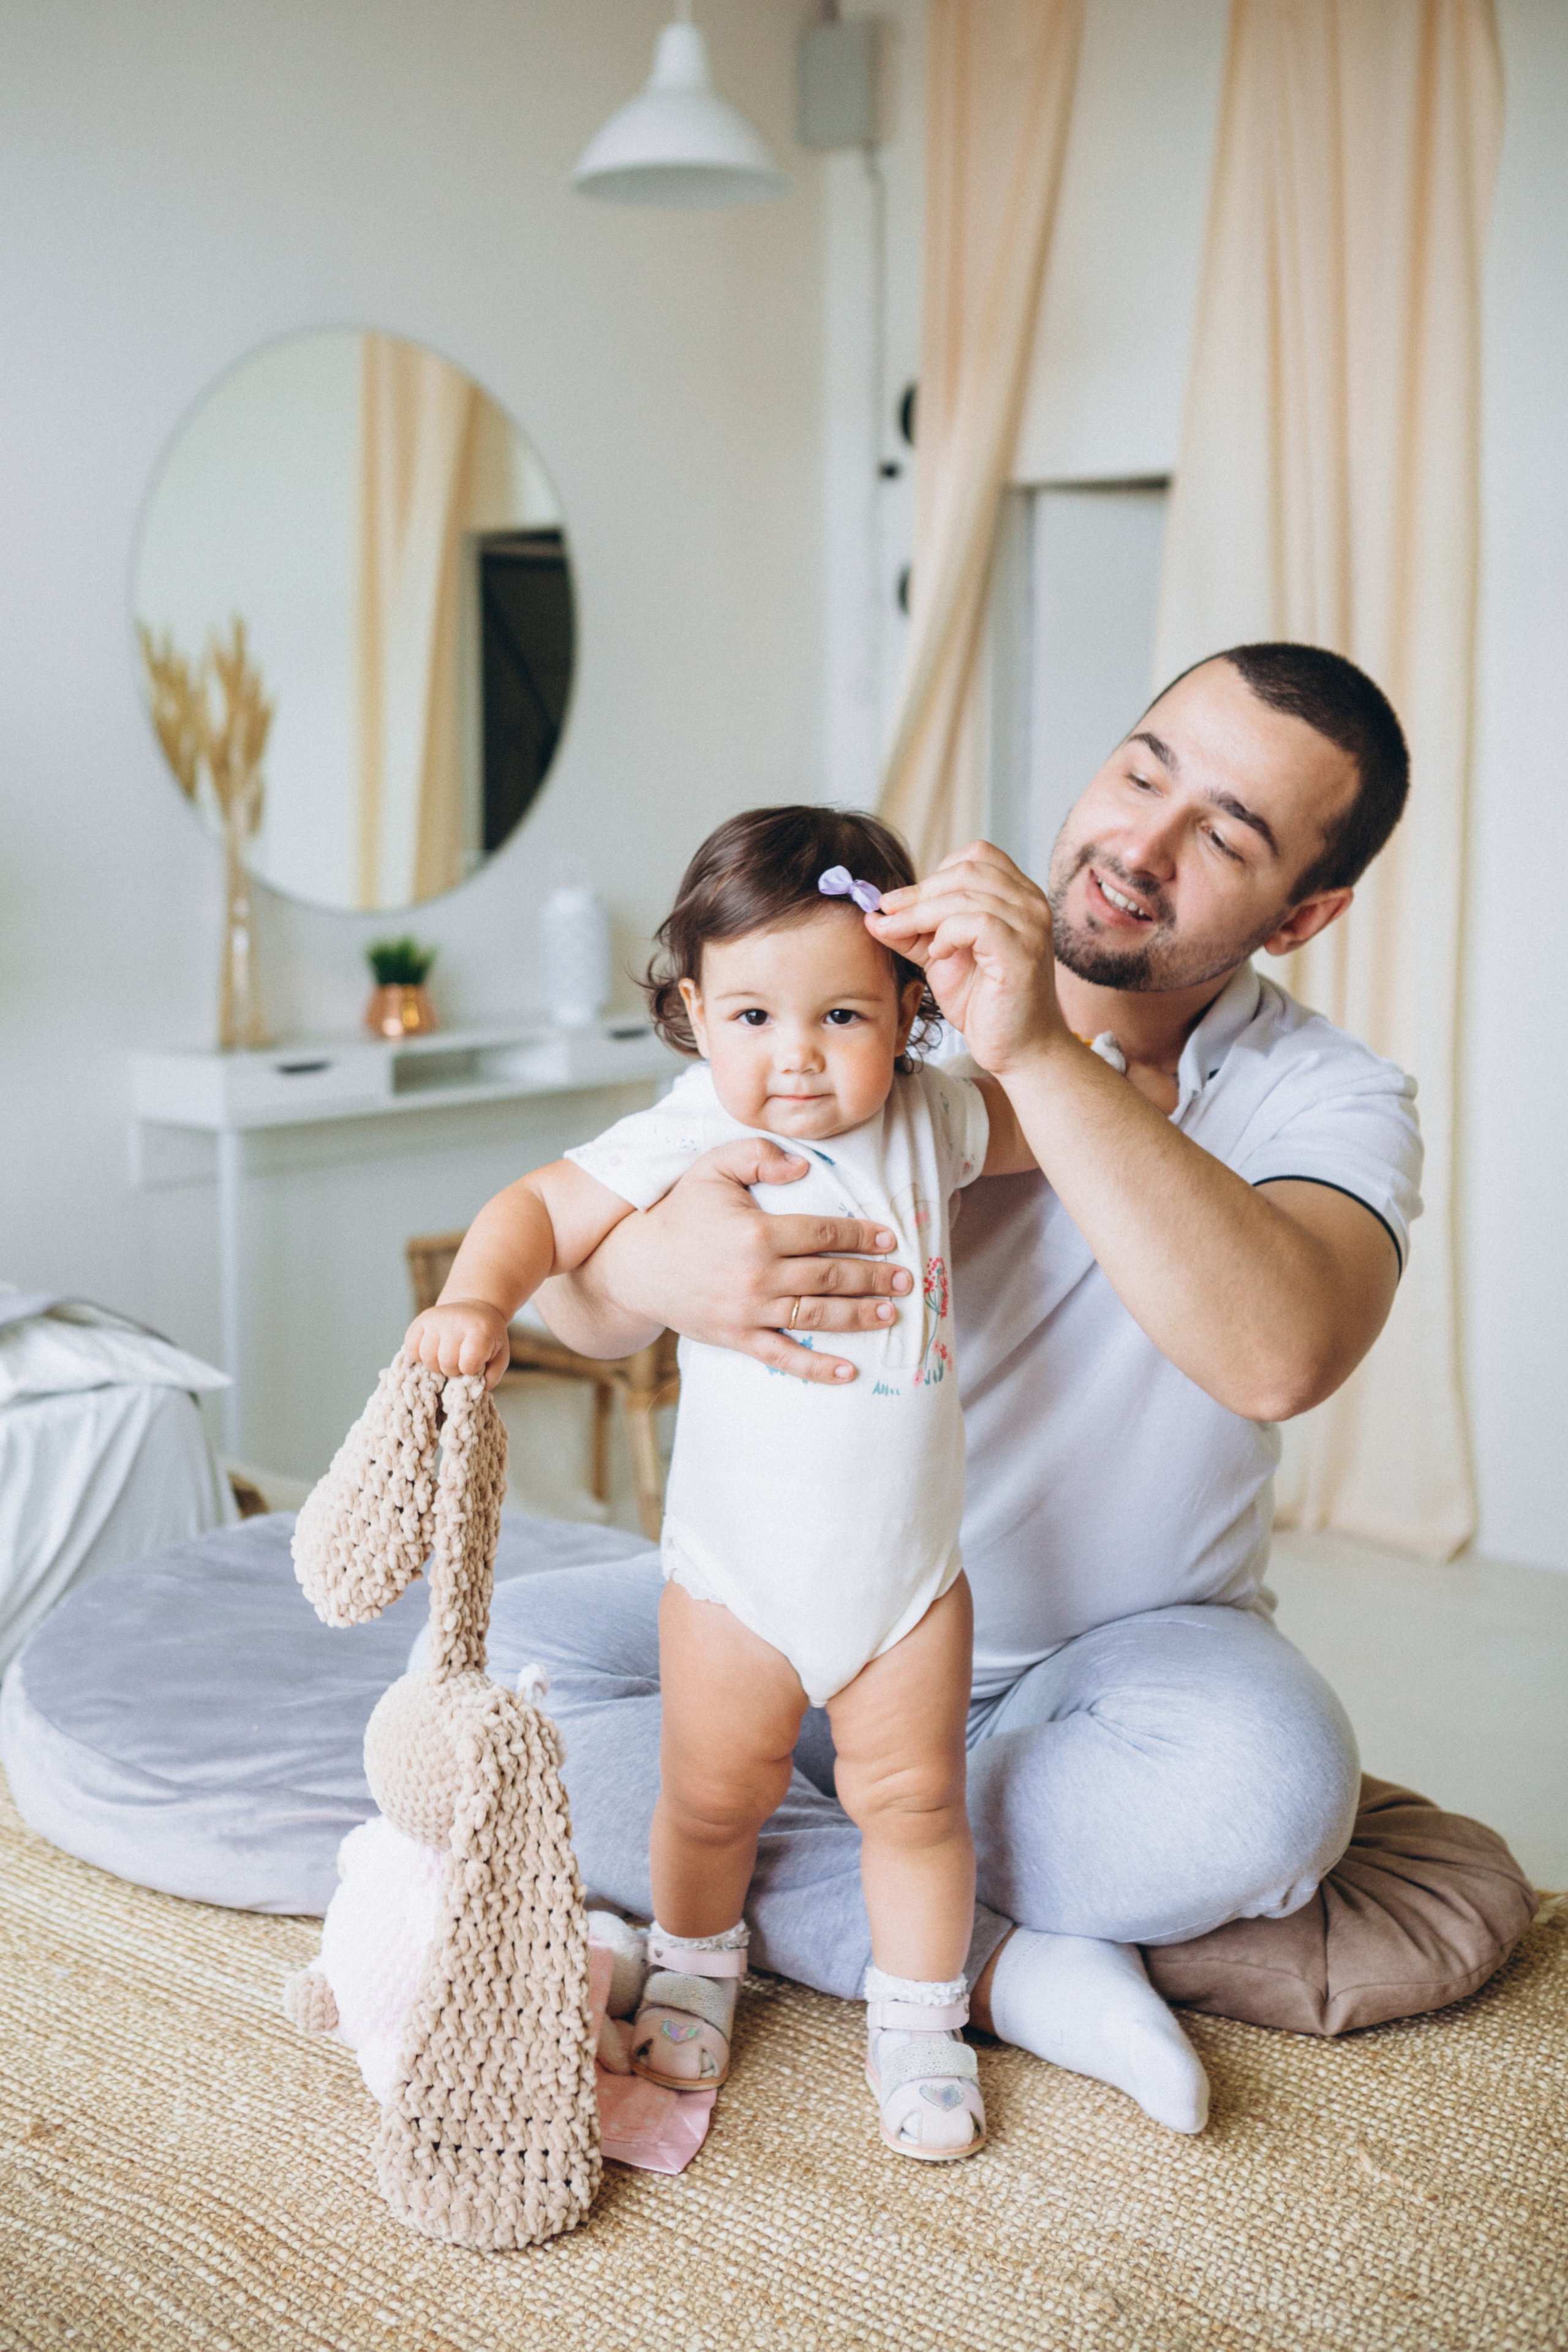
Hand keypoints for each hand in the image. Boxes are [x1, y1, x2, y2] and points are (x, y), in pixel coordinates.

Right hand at [405, 1299, 510, 1388]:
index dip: (469, 1370)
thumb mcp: (500, 1355)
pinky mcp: (419, 1321)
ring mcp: (435, 1320)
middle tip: (458, 1362)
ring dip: (436, 1365)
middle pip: (446, 1362)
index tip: (473, 1364)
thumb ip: (492, 1376)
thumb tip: (476, 1390)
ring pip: (427, 1358)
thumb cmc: (487, 1338)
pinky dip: (418, 1357)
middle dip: (452, 1370)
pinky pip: (411, 1350)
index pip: (468, 1363)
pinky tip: (431, 1352)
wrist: (474, 1310)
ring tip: (445, 1357)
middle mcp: (456, 1322)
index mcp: (480, 1330)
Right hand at [604, 1137, 913, 1384]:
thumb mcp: (713, 1168)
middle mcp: (757, 1274)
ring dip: (859, 1317)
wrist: (636, 1265)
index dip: (861, 1234)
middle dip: (873, 1278)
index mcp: (757, 1231)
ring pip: (817, 1315)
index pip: (823, 1233)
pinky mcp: (737, 1338)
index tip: (888, 1238)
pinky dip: (817, 1368)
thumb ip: (758, 1157)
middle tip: (905, 1280)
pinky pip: (783, 1356)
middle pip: (830, 1277)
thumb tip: (803, 1167)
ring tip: (891, 1314)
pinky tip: (848, 1372)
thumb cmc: (680, 1213)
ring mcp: (748, 1311)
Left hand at [870, 841, 1068, 1076]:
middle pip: (967, 869)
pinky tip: (939, 954)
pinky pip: (977, 922)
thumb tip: (873, 914)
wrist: (1017, 1049)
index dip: (935, 873)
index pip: (976, 856)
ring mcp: (1030, 925)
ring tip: (903, 934)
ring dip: (922, 913)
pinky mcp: (1022, 951)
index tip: (900, 902)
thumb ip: (913, 933)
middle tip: (887, 913)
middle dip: (919, 892)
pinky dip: (947, 933)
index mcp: (1017, 896)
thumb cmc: (984, 1003)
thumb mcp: (940, 958)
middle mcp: (1030, 903)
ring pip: (966, 894)